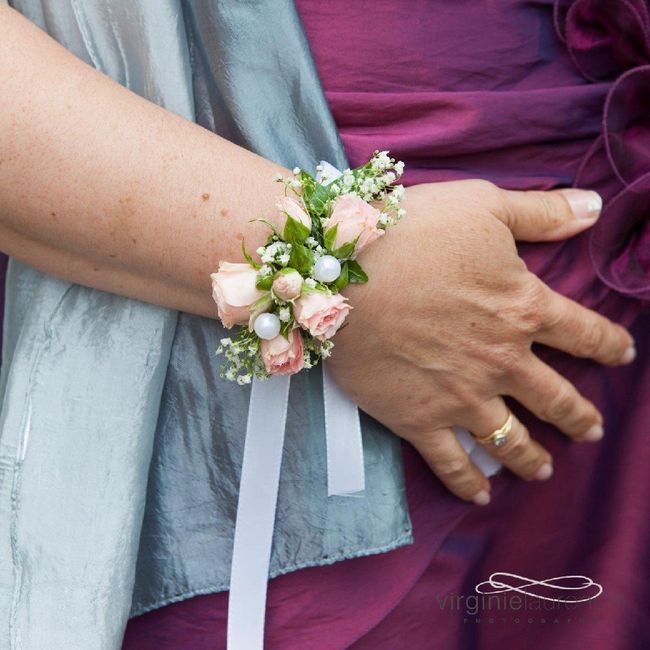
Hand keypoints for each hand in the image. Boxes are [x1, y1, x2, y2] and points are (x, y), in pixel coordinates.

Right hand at [328, 180, 634, 504]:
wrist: (343, 275)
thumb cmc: (412, 232)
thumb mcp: (482, 204)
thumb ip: (541, 212)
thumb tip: (594, 207)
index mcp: (524, 309)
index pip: (585, 334)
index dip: (610, 345)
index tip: (622, 355)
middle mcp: (503, 362)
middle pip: (556, 398)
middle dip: (579, 416)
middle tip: (590, 430)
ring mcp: (462, 397)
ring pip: (511, 439)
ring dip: (532, 457)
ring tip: (543, 469)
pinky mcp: (419, 420)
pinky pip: (451, 463)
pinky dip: (468, 483)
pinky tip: (480, 495)